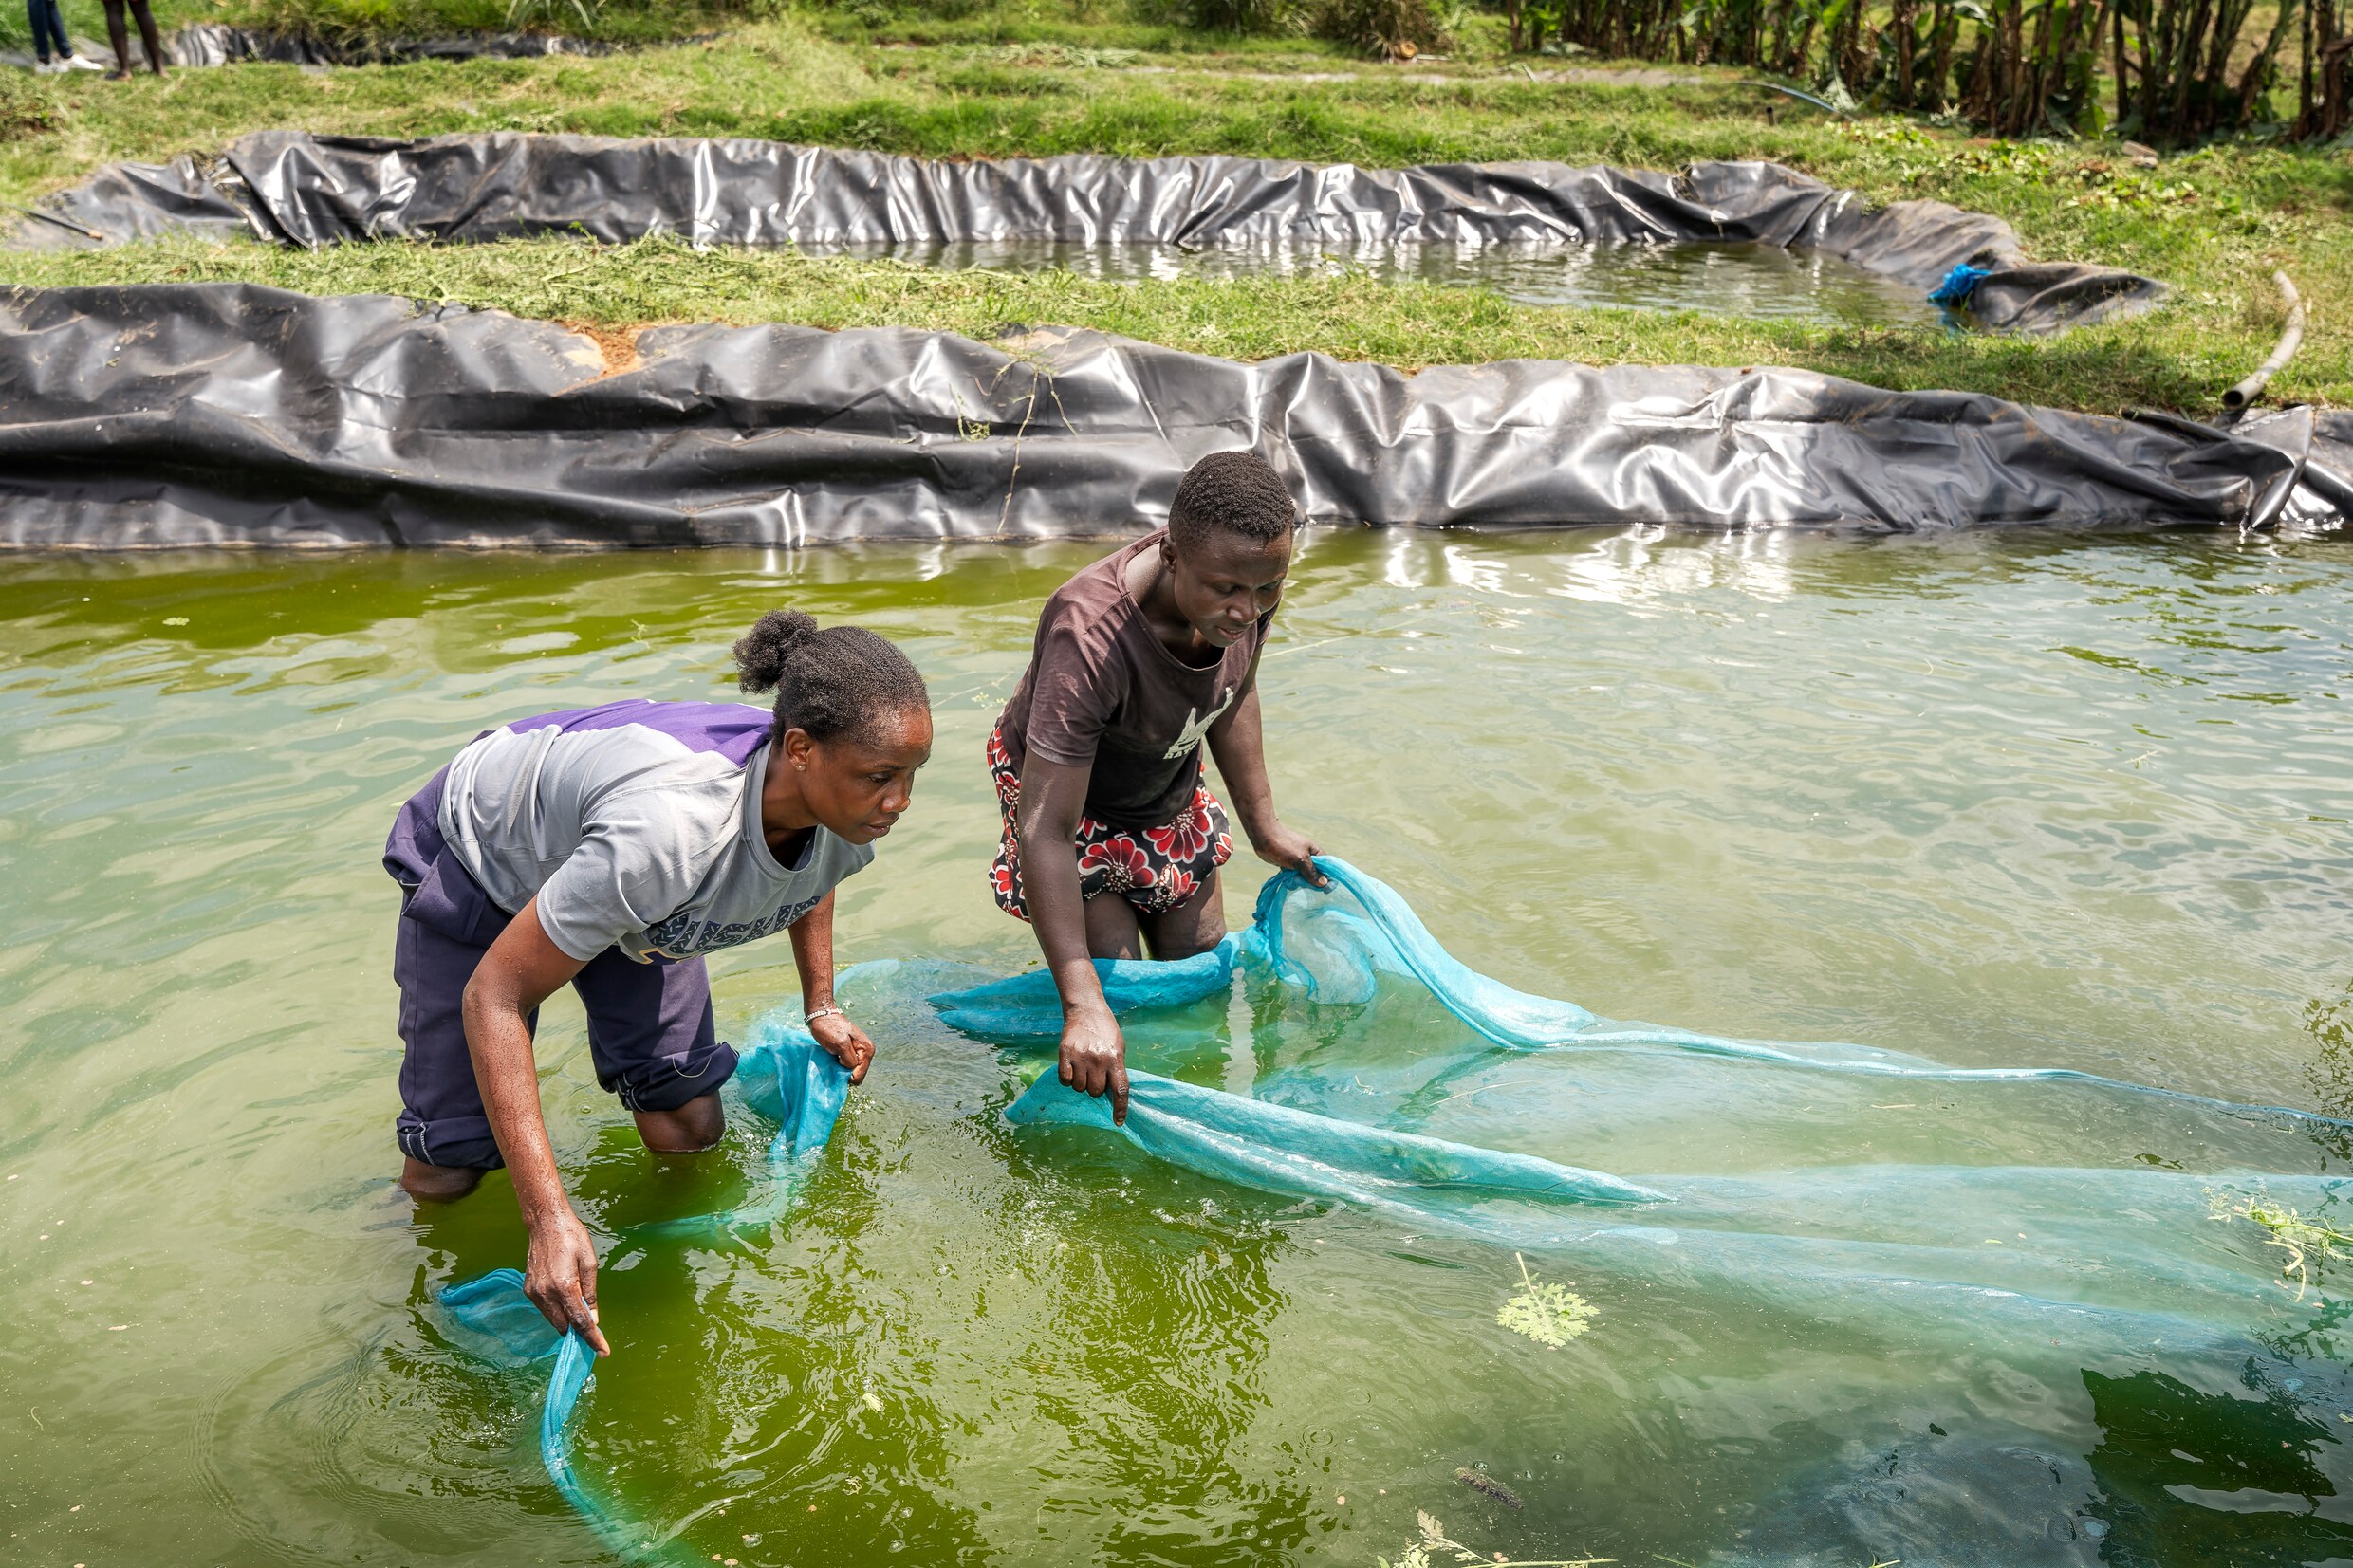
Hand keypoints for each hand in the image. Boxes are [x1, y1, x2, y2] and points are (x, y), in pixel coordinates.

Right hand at [524, 1208, 609, 1355]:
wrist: (545, 1223)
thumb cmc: (572, 1237)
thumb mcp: (589, 1263)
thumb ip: (591, 1293)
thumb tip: (592, 1318)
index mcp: (564, 1286)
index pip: (580, 1321)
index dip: (592, 1339)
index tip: (602, 1352)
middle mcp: (546, 1293)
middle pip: (565, 1325)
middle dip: (579, 1330)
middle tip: (593, 1327)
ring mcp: (534, 1293)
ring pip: (554, 1320)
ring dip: (567, 1319)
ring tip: (579, 1305)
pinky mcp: (528, 1290)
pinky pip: (545, 1310)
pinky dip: (557, 1310)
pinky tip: (565, 1298)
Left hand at [809, 1010, 874, 1084]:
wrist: (822, 1015)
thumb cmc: (829, 1027)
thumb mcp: (840, 1044)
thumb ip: (849, 1059)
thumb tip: (851, 1070)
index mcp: (867, 1049)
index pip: (860, 1074)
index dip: (847, 1074)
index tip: (837, 1063)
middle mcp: (866, 1051)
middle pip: (857, 1074)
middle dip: (845, 1071)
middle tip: (835, 1060)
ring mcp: (859, 1051)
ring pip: (852, 1071)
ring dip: (842, 1068)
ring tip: (834, 1058)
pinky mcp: (851, 1051)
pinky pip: (848, 1065)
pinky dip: (840, 1065)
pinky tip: (834, 1058)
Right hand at [1058, 1005, 1129, 1125]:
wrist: (1086, 1009)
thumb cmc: (1106, 1030)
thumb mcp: (1118, 1048)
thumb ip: (1116, 1069)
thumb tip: (1113, 1094)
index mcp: (1115, 1059)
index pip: (1120, 1090)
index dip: (1120, 1108)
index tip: (1118, 1122)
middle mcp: (1098, 1060)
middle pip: (1096, 1092)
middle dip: (1096, 1088)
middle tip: (1095, 1075)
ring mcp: (1081, 1057)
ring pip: (1079, 1088)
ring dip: (1081, 1084)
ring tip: (1083, 1069)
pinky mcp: (1064, 1054)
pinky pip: (1064, 1080)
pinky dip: (1067, 1079)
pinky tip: (1071, 1069)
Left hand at [1251, 819, 1329, 887]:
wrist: (1264, 838)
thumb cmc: (1284, 846)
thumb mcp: (1300, 860)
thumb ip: (1312, 872)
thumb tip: (1324, 883)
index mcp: (1316, 853)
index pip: (1328, 868)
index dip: (1328, 879)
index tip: (1325, 891)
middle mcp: (1309, 858)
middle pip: (1316, 876)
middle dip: (1309, 882)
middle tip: (1299, 881)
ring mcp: (1299, 862)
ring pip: (1304, 878)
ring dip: (1298, 882)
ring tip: (1290, 880)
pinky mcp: (1289, 866)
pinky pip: (1294, 877)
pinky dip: (1291, 880)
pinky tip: (1286, 881)